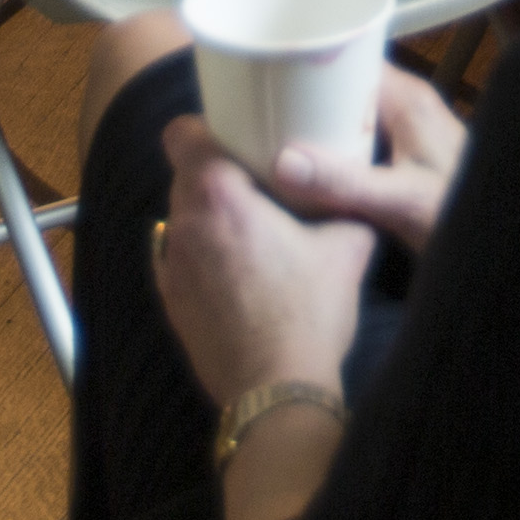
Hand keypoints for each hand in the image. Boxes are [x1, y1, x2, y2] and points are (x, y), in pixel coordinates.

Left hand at [152, 112, 377, 411]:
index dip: (205, 129)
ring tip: (250, 232)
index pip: (181, 133)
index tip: (236, 137)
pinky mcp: (169, 302)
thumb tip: (351, 186)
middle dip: (216, 175)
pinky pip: (179, 257)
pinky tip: (237, 274)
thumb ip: (343, 203)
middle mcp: (182, 224)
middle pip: (184, 175)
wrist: (277, 390)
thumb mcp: (347, 245)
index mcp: (218, 196)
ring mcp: (168, 266)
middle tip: (258, 183)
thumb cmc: (309, 312)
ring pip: (181, 217)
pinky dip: (201, 255)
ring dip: (209, 217)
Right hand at [260, 66, 469, 259]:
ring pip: (350, 114)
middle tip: (259, 111)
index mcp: (407, 100)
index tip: (267, 73)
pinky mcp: (405, 157)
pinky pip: (359, 139)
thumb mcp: (400, 201)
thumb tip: (284, 162)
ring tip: (271, 134)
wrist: (502, 241)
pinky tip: (309, 168)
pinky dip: (333, 147)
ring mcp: (407, 132)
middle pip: (344, 87)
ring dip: (317, 123)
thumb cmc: (461, 212)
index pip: (350, 59)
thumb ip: (346, 183)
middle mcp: (407, 107)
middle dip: (304, 97)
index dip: (309, 63)